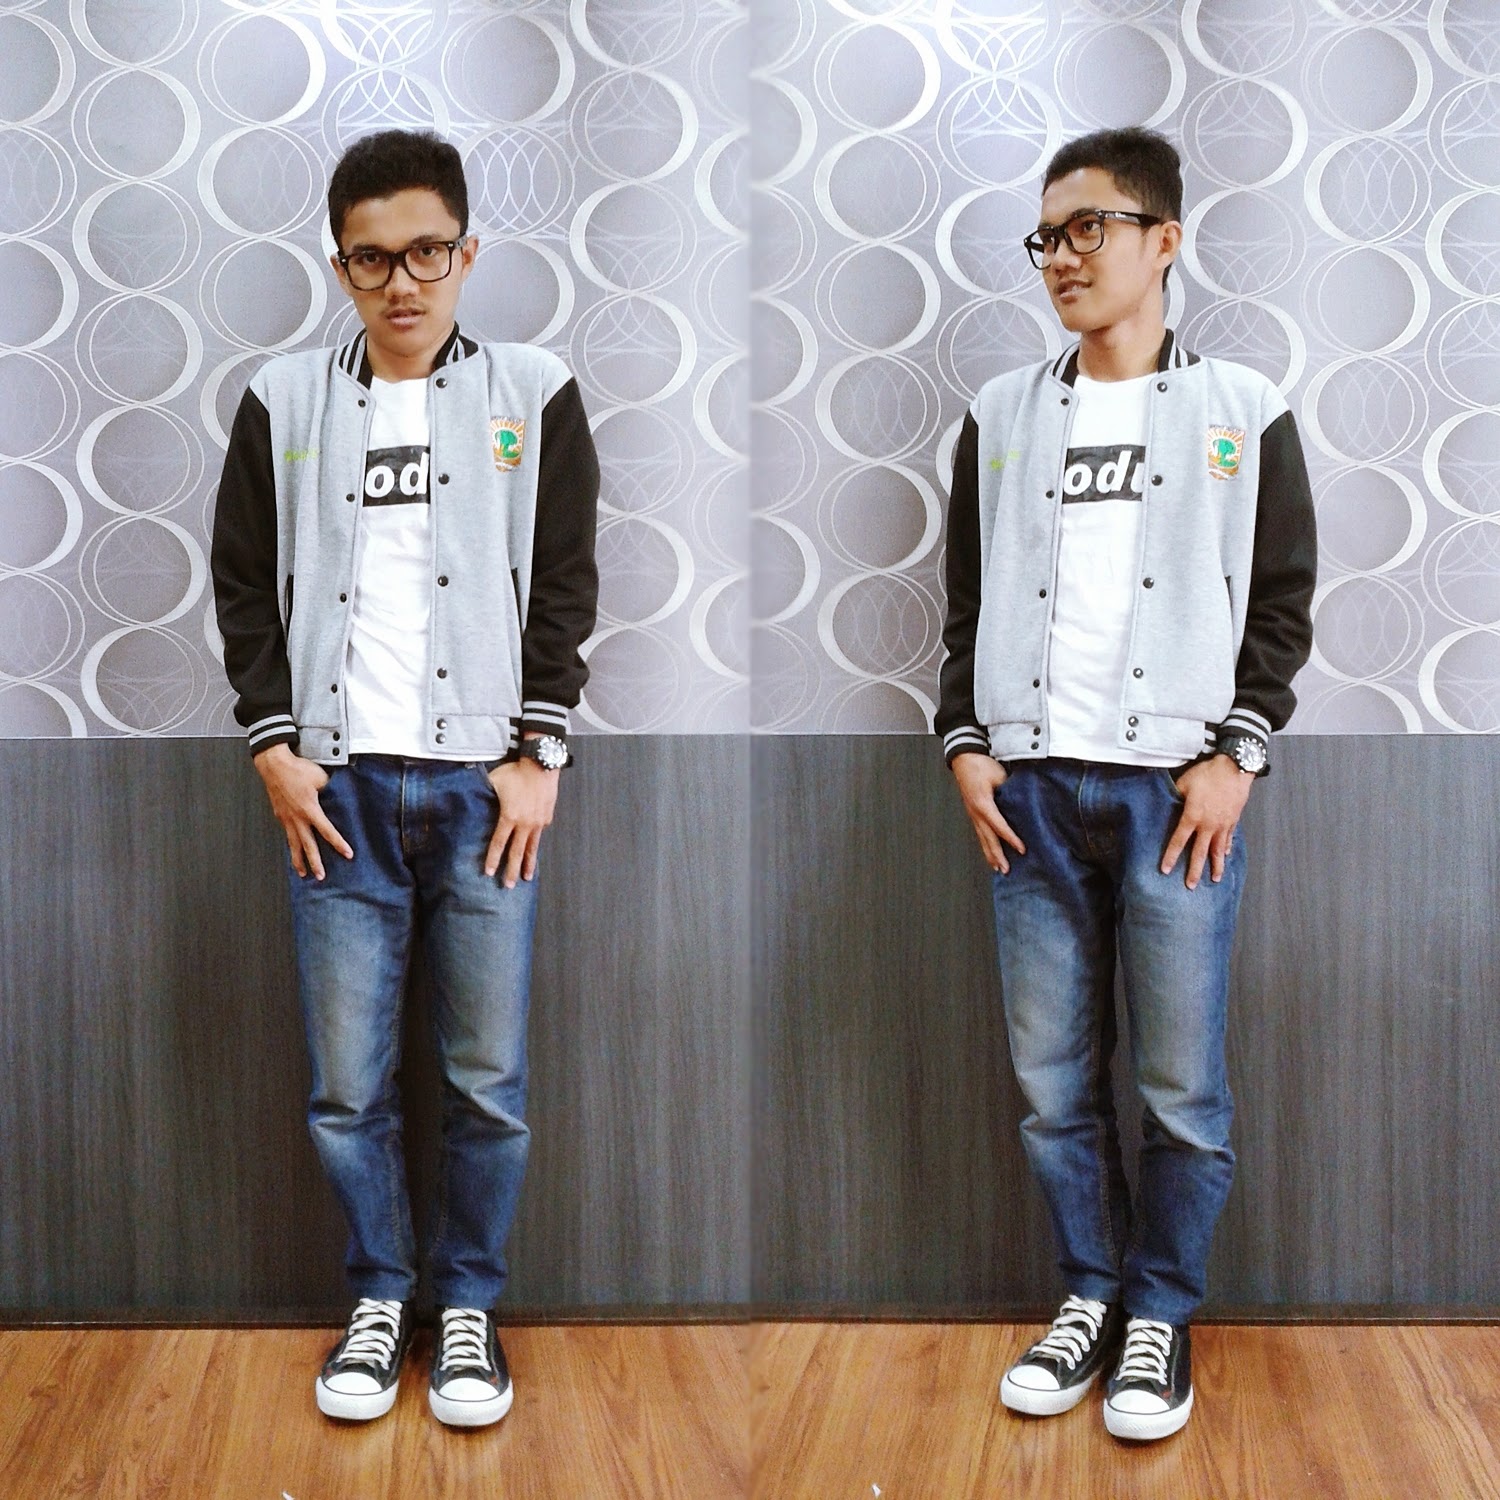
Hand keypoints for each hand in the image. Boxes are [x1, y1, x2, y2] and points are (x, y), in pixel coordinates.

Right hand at [253, 742, 352, 879]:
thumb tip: (339, 798)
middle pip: (307, 845)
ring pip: (293, 844)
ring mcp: (286, 818)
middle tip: (321, 877)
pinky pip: (287, 835)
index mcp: (309, 809)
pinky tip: (294, 852)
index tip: (348, 854)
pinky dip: (291, 846)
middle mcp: (297, 817)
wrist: (274, 764)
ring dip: (298, 860)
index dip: (338, 844)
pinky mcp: (280, 816)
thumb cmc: (297, 769)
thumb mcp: (321, 778)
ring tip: (303, 874)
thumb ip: (330, 791)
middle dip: (315, 862)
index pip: (327, 831)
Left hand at [484, 753, 559, 886]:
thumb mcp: (495, 781)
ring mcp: (538, 822)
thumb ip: (485, 794)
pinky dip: (536, 845)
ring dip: (528, 864)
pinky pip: (539, 834)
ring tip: (526, 878)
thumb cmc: (516, 772)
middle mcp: (525, 823)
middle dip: (511, 870)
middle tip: (508, 885)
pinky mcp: (547, 817)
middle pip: (516, 852)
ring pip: (532, 847)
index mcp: (509, 816)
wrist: (541, 764)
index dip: (492, 858)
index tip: (489, 872)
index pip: (499, 843)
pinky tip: (533, 852)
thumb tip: (472, 798)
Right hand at [951, 752, 1026, 873]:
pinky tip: (990, 853)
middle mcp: (976, 812)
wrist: (963, 758)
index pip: (999, 825)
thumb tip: (1022, 805)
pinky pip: (979, 833)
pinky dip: (985, 845)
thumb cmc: (980, 765)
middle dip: (997, 855)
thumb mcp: (999, 776)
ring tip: (997, 868)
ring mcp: (972, 813)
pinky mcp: (972, 813)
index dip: (1011, 838)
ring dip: (990, 855)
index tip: (1022, 849)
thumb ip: (1009, 792)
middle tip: (1006, 870)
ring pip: (982, 838)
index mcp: (983, 803)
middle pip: (988, 838)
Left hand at [1160, 754, 1253, 889]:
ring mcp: (1222, 824)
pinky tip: (1225, 856)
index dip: (1171, 856)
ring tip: (1214, 880)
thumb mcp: (1184, 783)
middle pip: (1199, 852)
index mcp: (1192, 816)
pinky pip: (1228, 839)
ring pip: (1218, 850)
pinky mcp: (1233, 820)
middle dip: (1194, 871)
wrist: (1235, 768)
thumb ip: (1176, 797)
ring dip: (1215, 866)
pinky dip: (1226, 849)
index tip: (1165, 870)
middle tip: (1190, 886)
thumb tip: (1168, 804)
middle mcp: (1208, 825)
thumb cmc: (1207, 774)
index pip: (1178, 841)